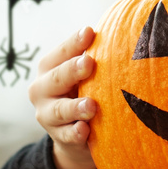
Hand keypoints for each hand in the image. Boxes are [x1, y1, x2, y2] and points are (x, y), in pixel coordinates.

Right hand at [28, 27, 98, 168]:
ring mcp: (47, 115)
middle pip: (56, 78)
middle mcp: (42, 89)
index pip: (61, 52)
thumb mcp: (83, 75)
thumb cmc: (82, 91)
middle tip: (89, 63)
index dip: (74, 43)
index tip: (90, 32)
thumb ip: (93, 57)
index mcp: (49, 67)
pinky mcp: (58, 137)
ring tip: (92, 105)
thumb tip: (125, 31)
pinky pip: (66, 136)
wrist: (74, 135)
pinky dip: (75, 133)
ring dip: (75, 107)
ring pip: (60, 110)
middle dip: (72, 71)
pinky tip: (85, 130)